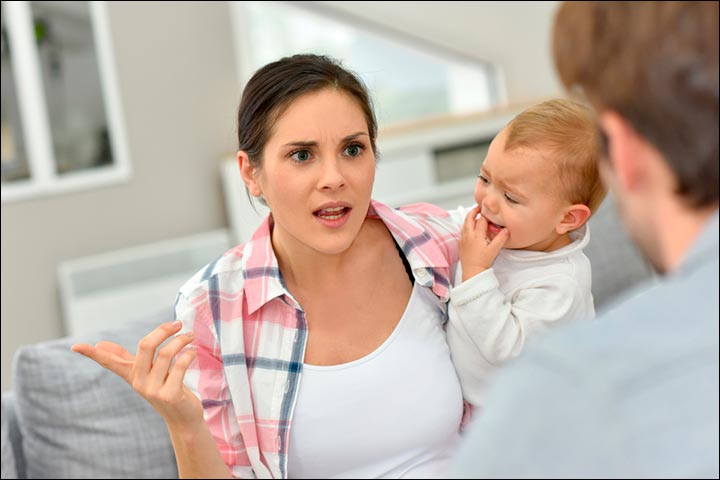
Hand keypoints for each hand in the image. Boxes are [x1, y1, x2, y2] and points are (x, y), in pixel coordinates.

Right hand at [71, 321, 202, 427]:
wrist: (183, 418)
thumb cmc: (164, 390)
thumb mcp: (144, 373)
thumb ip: (124, 358)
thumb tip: (100, 344)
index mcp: (131, 374)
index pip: (109, 362)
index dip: (92, 354)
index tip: (75, 347)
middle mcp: (139, 382)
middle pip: (145, 346)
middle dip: (162, 331)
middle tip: (178, 323)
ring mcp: (153, 389)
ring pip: (165, 354)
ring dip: (180, 341)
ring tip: (189, 336)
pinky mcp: (170, 395)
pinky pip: (179, 366)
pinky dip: (188, 355)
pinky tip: (192, 352)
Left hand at [459, 205, 508, 280]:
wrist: (472, 271)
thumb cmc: (482, 262)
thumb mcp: (494, 250)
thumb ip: (501, 239)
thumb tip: (506, 230)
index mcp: (476, 235)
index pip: (481, 220)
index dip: (486, 214)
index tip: (489, 210)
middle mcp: (468, 235)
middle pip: (469, 218)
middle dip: (474, 211)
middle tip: (479, 207)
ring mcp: (463, 239)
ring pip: (465, 224)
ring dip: (470, 218)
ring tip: (475, 215)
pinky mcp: (460, 243)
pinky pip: (462, 230)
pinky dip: (467, 225)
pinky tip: (471, 227)